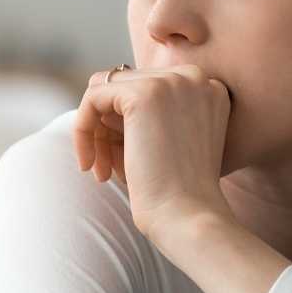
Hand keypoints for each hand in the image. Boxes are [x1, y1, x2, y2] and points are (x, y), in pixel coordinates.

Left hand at [73, 64, 234, 240]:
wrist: (189, 216)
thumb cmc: (181, 193)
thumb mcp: (176, 142)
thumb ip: (153, 114)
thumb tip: (101, 93)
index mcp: (209, 87)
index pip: (149, 86)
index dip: (129, 124)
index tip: (123, 160)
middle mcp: (195, 76)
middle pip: (127, 86)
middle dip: (110, 128)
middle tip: (107, 169)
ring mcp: (171, 81)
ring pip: (107, 89)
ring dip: (97, 132)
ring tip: (101, 172)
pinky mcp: (144, 93)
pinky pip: (93, 96)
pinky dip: (83, 129)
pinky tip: (90, 165)